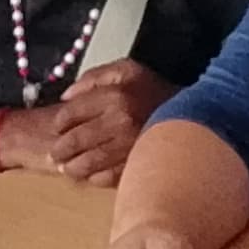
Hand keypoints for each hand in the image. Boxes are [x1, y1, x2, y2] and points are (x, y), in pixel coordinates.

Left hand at [42, 59, 159, 186]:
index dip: (59, 124)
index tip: (57, 129)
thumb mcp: (126, 70)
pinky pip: (106, 178)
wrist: (192, 113)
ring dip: (72, 168)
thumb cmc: (154, 92)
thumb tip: (67, 96)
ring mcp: (128, 147)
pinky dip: (94, 178)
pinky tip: (90, 175)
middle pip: (74, 142)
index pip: (70, 115)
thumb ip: (94, 77)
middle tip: (56, 153)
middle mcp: (119, 122)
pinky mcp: (136, 165)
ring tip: (68, 167)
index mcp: (113, 97)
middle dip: (60, 150)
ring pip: (87, 163)